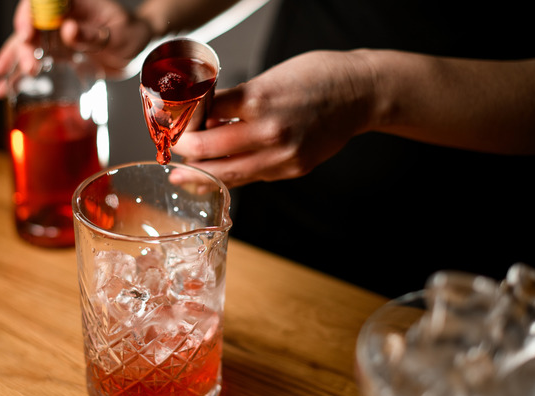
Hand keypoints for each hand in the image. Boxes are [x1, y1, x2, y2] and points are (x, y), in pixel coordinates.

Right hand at [0, 0, 152, 98]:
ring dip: (13, 62)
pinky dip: (19, 76)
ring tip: (0, 80)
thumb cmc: (130, 33)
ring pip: (27, 46)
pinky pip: (33, 61)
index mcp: (71, 2)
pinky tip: (4, 89)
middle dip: (23, 47)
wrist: (137, 50)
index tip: (26, 34)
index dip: (28, 16)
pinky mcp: (57, 53)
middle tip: (29, 67)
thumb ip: (92, 34)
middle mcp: (58, 17)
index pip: (40, 3)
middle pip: (30, 27)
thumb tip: (68, 30)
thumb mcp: (117, 34)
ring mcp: (55, 35)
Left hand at [170, 50, 375, 187]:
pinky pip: (252, 177)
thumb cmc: (316, 77)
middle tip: (174, 149)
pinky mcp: (292, 169)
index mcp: (259, 100)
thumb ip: (237, 102)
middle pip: (210, 149)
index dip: (186, 122)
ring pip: (228, 174)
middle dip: (186, 151)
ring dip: (201, 175)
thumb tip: (207, 120)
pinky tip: (215, 178)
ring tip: (183, 176)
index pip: (205, 116)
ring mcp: (282, 155)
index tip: (175, 124)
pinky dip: (230, 178)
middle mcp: (269, 131)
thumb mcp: (269, 78)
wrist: (360, 94)